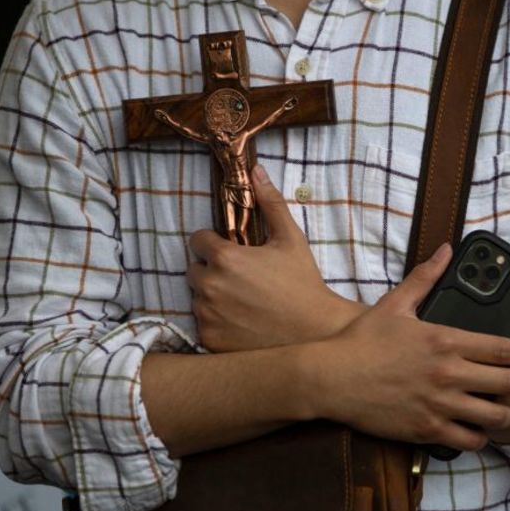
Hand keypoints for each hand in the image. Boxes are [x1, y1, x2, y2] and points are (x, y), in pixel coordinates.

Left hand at [188, 165, 363, 351]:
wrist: (315, 333)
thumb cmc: (303, 284)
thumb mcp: (290, 239)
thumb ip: (270, 203)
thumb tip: (255, 171)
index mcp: (225, 257)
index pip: (197, 241)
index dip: (214, 244)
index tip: (232, 252)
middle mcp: (209, 285)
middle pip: (194, 270)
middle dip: (212, 271)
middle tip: (241, 281)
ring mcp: (207, 315)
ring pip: (198, 299)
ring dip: (213, 298)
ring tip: (244, 303)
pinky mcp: (209, 340)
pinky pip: (203, 325)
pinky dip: (217, 324)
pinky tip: (242, 323)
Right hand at [309, 244, 509, 451]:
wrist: (331, 378)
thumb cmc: (361, 341)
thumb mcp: (395, 304)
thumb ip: (425, 278)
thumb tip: (445, 251)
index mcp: (445, 340)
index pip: (503, 349)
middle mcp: (448, 374)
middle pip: (508, 383)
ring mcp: (439, 404)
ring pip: (495, 417)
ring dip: (501, 413)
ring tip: (496, 409)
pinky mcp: (427, 429)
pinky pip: (469, 441)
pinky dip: (477, 438)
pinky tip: (473, 430)